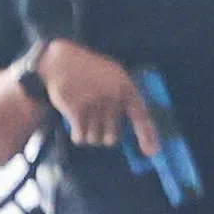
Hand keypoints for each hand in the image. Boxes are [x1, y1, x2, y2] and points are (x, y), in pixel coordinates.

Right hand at [36, 40, 157, 154]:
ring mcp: (94, 104)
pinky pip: (80, 137)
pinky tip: (76, 126)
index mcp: (127, 89)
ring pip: (95, 139)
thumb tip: (139, 128)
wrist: (62, 60)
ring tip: (85, 121)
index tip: (151, 152)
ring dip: (90, 136)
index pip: (142, 117)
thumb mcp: (117, 77)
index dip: (147, 136)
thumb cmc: (93, 72)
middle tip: (98, 126)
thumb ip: (127, 99)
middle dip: (105, 136)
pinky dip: (78, 136)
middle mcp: (112, 98)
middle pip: (113, 137)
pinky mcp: (75, 109)